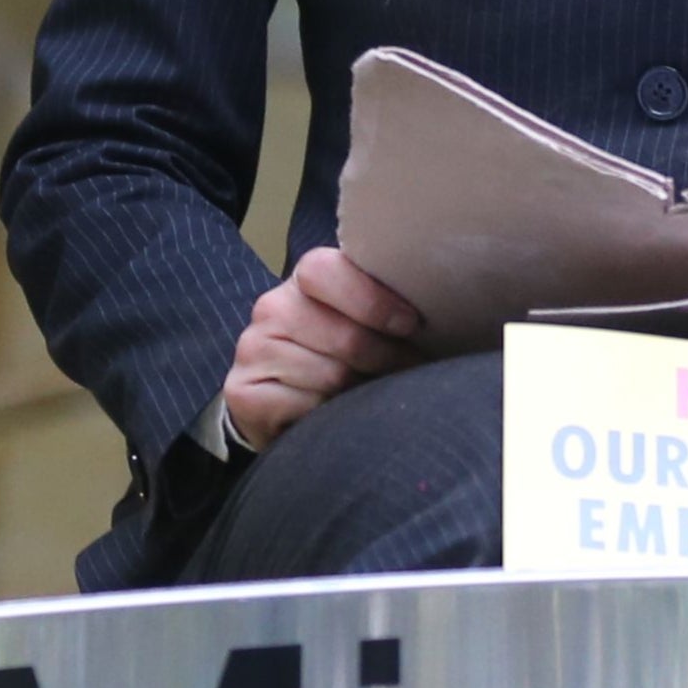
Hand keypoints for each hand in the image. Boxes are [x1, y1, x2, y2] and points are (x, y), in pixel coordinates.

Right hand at [220, 249, 422, 453]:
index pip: (327, 272)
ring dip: (359, 392)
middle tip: (406, 372)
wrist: (281, 403)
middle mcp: (272, 308)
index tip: (411, 325)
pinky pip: (305, 406)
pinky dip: (327, 415)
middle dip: (385, 359)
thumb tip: (444, 318)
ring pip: (330, 376)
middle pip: (343, 336)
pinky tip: (329, 412)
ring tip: (368, 394)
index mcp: (306, 280)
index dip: (372, 300)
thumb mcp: (364, 323)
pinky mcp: (244, 392)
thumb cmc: (339, 356)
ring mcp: (253, 349)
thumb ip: (389, 310)